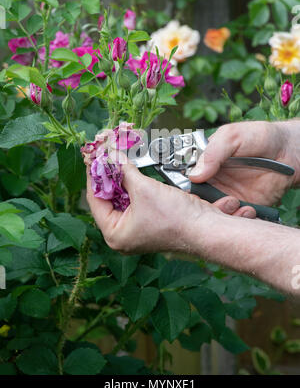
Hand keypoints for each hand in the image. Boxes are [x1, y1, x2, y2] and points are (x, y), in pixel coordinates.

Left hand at [86, 160, 239, 254]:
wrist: (206, 228)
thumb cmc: (175, 217)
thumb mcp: (143, 189)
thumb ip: (124, 170)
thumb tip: (111, 155)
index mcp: (115, 234)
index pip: (95, 199)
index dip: (94, 174)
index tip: (93, 155)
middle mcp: (123, 234)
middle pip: (107, 197)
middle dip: (107, 174)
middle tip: (105, 153)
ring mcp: (137, 228)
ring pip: (121, 196)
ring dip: (120, 176)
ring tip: (116, 156)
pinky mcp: (150, 221)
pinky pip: (135, 198)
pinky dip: (133, 182)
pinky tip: (130, 167)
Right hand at [189, 121, 297, 215]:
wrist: (290, 152)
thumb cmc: (260, 137)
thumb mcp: (233, 136)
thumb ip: (213, 152)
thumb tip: (194, 175)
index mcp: (203, 163)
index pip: (183, 178)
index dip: (182, 186)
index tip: (188, 190)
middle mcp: (211, 182)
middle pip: (194, 200)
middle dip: (199, 206)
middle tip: (212, 200)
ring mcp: (225, 196)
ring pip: (211, 213)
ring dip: (219, 213)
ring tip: (233, 202)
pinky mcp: (241, 208)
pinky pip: (232, 219)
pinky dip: (236, 219)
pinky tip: (246, 210)